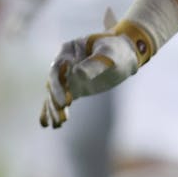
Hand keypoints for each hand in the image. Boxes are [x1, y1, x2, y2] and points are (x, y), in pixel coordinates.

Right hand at [39, 10, 140, 128]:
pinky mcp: (75, 87)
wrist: (125, 54)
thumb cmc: (117, 51)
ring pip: (56, 93)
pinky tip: (52, 125)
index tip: (65, 102)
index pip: (57, 70)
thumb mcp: (108, 55)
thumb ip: (94, 64)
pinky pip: (63, 99)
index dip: (58, 86)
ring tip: (56, 124)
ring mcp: (69, 76)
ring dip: (54, 109)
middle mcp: (64, 63)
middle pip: (55, 84)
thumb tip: (78, 74)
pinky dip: (56, 111)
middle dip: (56, 101)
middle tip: (61, 118)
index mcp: (69, 50)